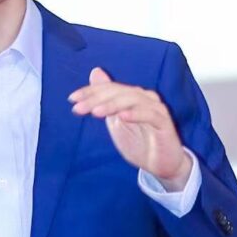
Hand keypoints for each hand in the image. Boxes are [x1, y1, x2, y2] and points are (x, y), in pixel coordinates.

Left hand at [68, 67, 191, 190]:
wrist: (160, 165)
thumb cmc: (138, 142)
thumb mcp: (115, 121)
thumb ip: (105, 99)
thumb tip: (95, 71)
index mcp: (132, 95)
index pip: (109, 88)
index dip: (89, 91)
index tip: (72, 99)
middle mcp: (144, 97)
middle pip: (118, 92)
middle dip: (96, 99)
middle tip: (78, 108)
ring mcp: (156, 109)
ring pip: (132, 99)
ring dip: (112, 105)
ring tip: (95, 112)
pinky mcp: (164, 123)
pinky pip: (150, 114)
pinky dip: (135, 114)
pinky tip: (121, 117)